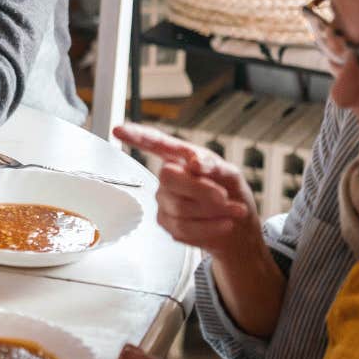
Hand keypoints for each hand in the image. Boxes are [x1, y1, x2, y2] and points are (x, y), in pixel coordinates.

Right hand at [114, 124, 263, 265]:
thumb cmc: (230, 192)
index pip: (155, 142)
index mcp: (180, 157)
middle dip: (200, 189)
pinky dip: (210, 227)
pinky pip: (184, 228)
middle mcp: (168, 177)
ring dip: (214, 211)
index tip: (119, 130)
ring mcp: (164, 201)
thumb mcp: (230, 173)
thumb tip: (193, 163)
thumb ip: (214, 166)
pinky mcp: (168, 224)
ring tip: (235, 210)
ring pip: (180, 206)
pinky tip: (224, 223)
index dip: (136, 136)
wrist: (238, 227)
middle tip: (223, 196)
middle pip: (168, 177)